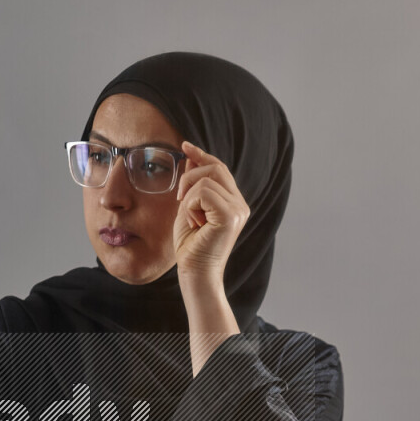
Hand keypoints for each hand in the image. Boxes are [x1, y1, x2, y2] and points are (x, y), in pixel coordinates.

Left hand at [172, 142, 249, 287]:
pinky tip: (194, 223)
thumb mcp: (188, 210)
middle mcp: (240, 204)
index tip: (184, 146)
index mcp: (233, 203)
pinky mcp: (230, 216)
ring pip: (206, 179)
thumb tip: (191, 158)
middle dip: (190, 176)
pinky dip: (191, 205)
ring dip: (188, 197)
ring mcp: (238, 209)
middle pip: (215, 167)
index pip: (219, 168)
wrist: (195, 274)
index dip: (201, 154)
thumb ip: (192, 186)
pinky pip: (204, 192)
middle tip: (179, 199)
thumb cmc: (190, 248)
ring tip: (190, 219)